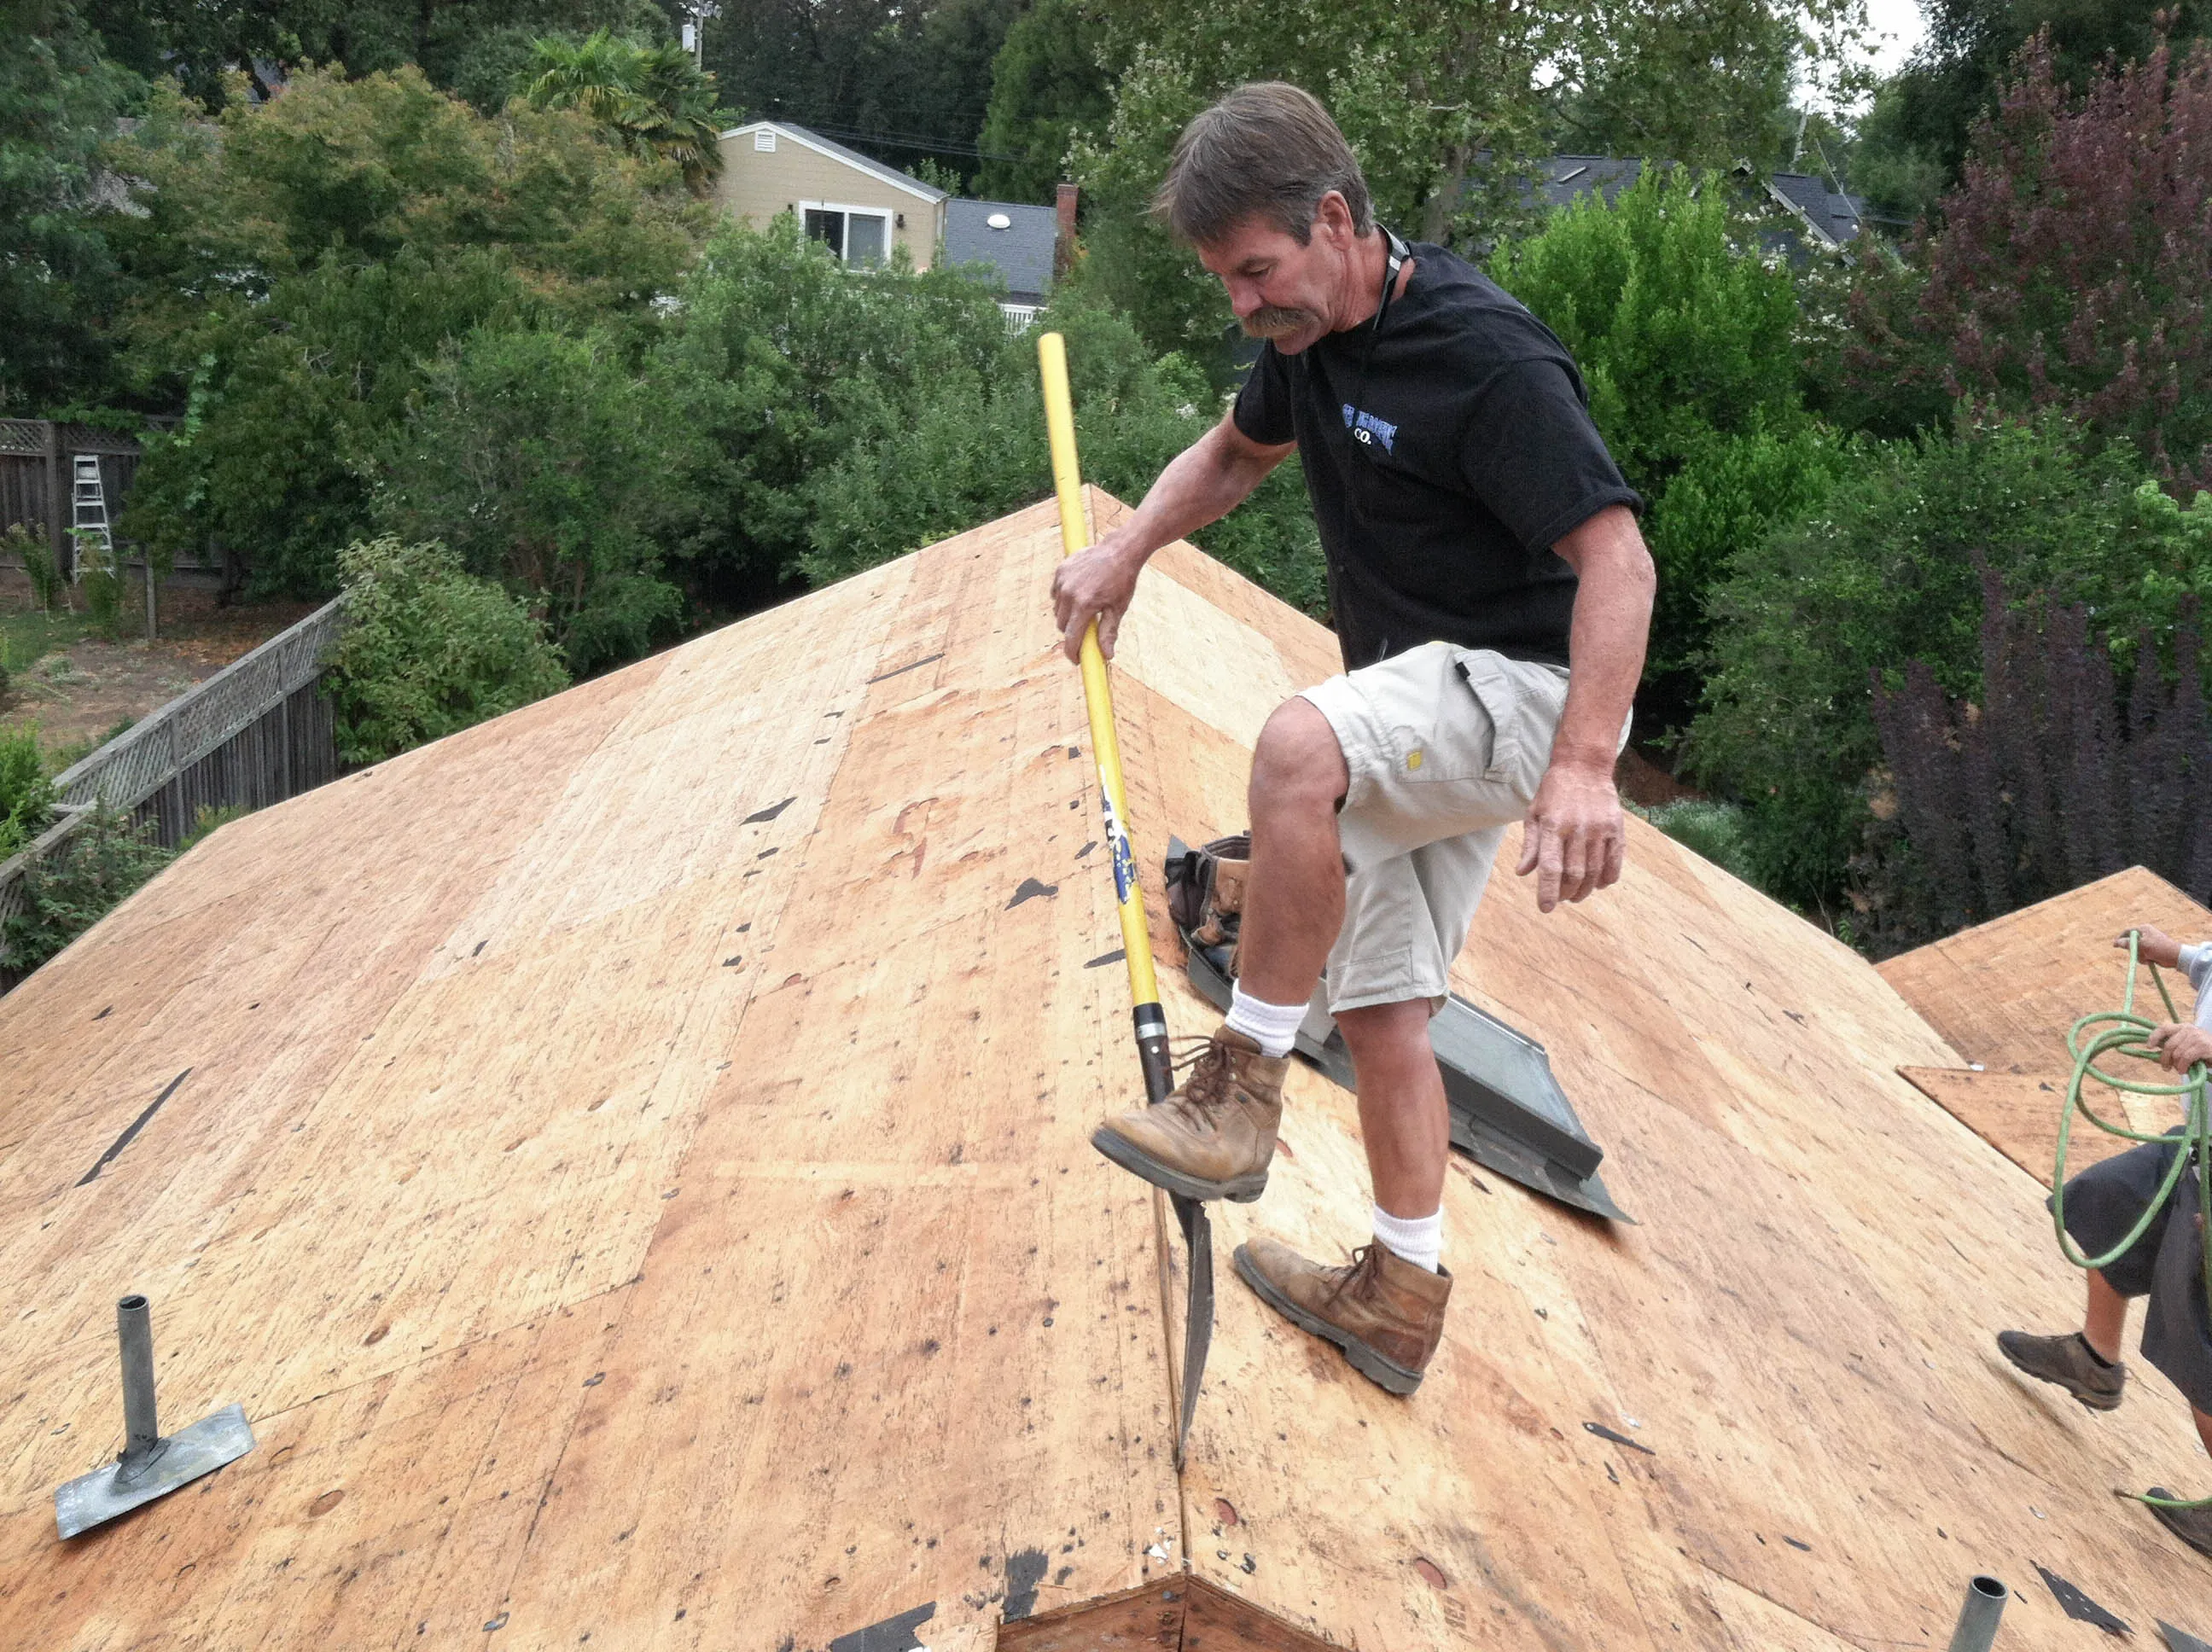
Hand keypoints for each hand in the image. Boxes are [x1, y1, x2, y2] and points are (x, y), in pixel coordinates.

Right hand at [1050, 527, 1144, 662]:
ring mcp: (1062, 580)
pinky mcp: (1060, 571)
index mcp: (1084, 604)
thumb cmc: (1122, 581)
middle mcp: (1069, 592)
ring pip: (1057, 610)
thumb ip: (1109, 632)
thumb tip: (1107, 656)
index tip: (1076, 660)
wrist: (1119, 550)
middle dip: (1072, 632)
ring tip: (1085, 608)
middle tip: (1087, 630)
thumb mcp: (1118, 608)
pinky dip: (1064, 599)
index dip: (1072, 652)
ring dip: (1068, 615)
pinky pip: (1056, 594)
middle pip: (1062, 625)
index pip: (1071, 637)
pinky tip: (1079, 594)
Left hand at [1516, 759, 1625, 912]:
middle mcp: (1578, 829)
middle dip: (1566, 893)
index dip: (1547, 891)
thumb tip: (1522, 872)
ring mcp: (1600, 829)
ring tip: (1577, 894)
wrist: (1584, 767)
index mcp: (1553, 826)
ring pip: (1594, 872)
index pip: (1550, 867)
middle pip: (1574, 874)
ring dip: (1585, 890)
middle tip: (1561, 897)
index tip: (1545, 908)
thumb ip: (1530, 844)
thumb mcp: (1534, 813)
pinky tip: (1598, 883)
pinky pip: (1615, 862)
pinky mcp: (1616, 829)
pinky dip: (1607, 878)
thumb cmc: (1553, 792)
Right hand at [2116, 926, 2182, 969]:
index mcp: (2143, 929)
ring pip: (2135, 951)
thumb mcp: (2142, 945)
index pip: (2127, 932)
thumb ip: (2127, 943)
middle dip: (2133, 950)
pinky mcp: (2151, 950)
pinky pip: (2141, 955)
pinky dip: (2144, 959)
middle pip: (2130, 943)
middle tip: (2138, 954)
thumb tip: (2116, 942)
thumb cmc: (2160, 948)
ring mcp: (2148, 943)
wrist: (2175, 957)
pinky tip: (2150, 960)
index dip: (2120, 938)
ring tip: (2148, 957)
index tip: (2114, 946)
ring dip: (2139, 956)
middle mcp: (2145, 934)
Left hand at [2147, 1022, 2211, 1072]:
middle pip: (2168, 1045)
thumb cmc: (2204, 1053)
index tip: (2149, 1047)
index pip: (2164, 1028)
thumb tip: (2152, 1056)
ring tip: (2180, 1070)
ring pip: (2177, 1053)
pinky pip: (2186, 1058)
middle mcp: (2189, 1029)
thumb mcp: (2187, 1048)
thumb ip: (2173, 1049)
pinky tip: (2184, 1070)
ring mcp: (2197, 1036)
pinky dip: (2182, 1066)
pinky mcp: (2203, 1046)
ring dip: (2176, 1065)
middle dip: (2165, 1058)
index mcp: (2183, 1027)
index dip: (2154, 1037)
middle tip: (2166, 1068)